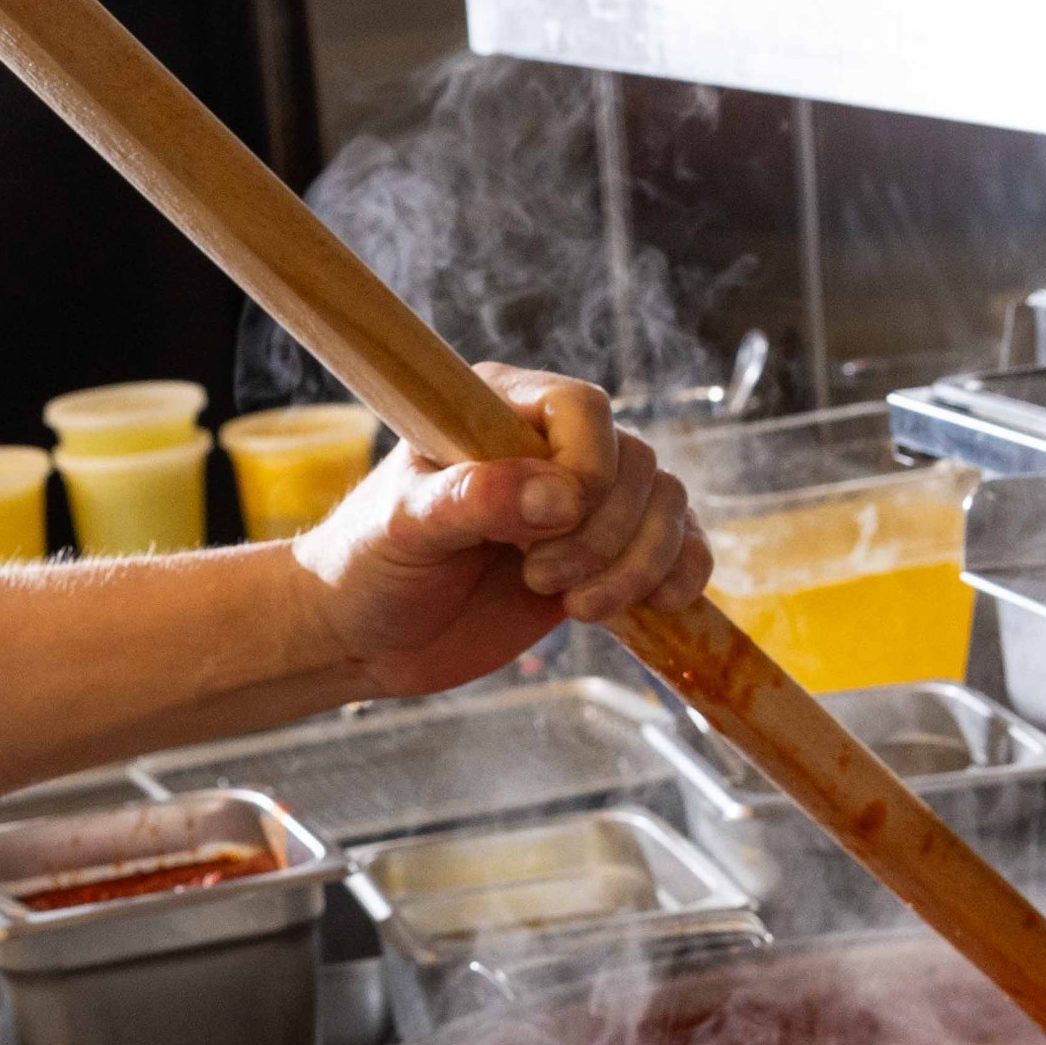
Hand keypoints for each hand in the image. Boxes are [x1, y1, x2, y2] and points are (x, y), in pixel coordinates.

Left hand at [288, 367, 709, 697]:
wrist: (364, 636)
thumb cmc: (367, 566)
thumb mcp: (403, 528)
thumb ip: (473, 501)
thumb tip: (558, 497)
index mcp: (496, 410)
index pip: (583, 408)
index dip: (587, 467)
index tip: (547, 524)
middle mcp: (550, 446)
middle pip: (635, 463)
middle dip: (602, 535)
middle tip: (538, 578)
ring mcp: (583, 504)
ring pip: (665, 503)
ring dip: (639, 563)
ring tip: (577, 606)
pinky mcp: (605, 556)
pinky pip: (679, 545)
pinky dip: (681, 573)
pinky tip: (652, 606)